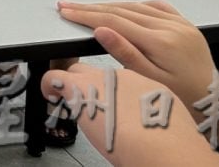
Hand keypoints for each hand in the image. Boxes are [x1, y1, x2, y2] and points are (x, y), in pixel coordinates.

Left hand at [42, 64, 218, 166]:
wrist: (163, 146)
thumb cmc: (170, 144)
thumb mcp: (166, 123)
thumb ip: (148, 116)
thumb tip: (142, 125)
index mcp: (146, 84)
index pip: (119, 81)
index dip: (109, 94)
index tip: (105, 105)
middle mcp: (122, 77)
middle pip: (96, 71)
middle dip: (88, 86)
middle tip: (84, 104)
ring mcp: (101, 80)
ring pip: (76, 73)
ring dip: (72, 89)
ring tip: (68, 103)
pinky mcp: (80, 87)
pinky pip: (54, 78)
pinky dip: (48, 86)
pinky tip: (50, 96)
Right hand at [56, 1, 214, 117]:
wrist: (214, 102)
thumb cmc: (182, 97)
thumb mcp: (149, 80)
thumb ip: (125, 53)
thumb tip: (101, 30)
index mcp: (161, 41)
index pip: (115, 21)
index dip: (87, 15)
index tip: (67, 12)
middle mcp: (171, 27)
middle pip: (123, 10)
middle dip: (91, 7)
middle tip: (67, 5)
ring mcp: (179, 23)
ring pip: (137, 6)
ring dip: (110, 5)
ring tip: (87, 7)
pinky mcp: (185, 24)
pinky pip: (157, 6)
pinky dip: (136, 5)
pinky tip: (124, 6)